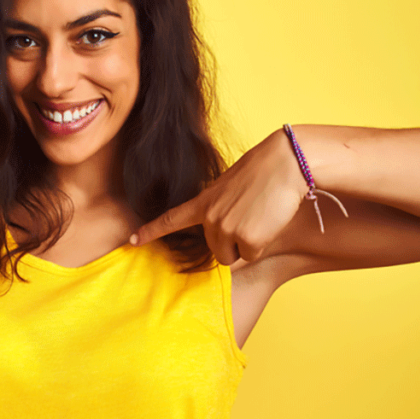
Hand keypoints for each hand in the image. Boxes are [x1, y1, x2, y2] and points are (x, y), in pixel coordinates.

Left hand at [131, 130, 308, 264]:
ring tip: (259, 217)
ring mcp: (226, 229)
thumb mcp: (230, 188)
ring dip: (248, 244)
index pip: (172, 218)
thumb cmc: (263, 172)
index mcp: (204, 202)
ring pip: (234, 255)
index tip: (134, 240)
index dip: (152, 231)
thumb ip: (220, 208)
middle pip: (217, 251)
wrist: (285, 163)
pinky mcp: (247, 239)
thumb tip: (226, 235)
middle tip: (251, 217)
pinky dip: (263, 242)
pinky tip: (269, 220)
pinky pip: (252, 254)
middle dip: (234, 242)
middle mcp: (209, 218)